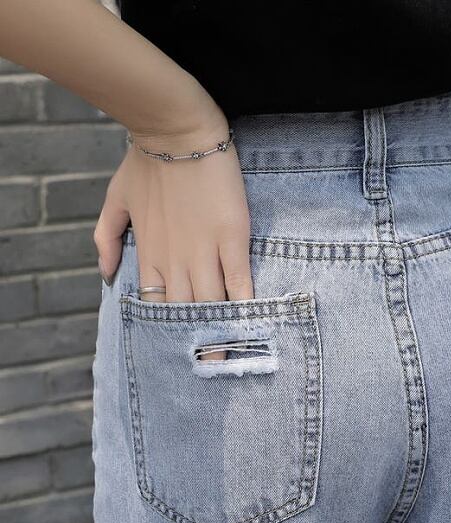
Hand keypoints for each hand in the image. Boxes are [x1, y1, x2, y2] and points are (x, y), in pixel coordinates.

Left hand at [93, 110, 252, 361]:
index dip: (166, 330)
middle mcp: (175, 259)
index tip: (174, 352)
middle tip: (205, 369)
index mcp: (149, 253)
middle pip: (184, 311)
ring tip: (226, 358)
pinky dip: (243, 302)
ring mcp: (205, 249)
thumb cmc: (145, 162)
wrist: (176, 130)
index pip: (155, 303)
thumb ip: (105, 239)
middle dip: (193, 342)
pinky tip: (250, 323)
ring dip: (217, 332)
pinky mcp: (231, 236)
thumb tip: (105, 275)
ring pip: (210, 302)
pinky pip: (238, 278)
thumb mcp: (114, 199)